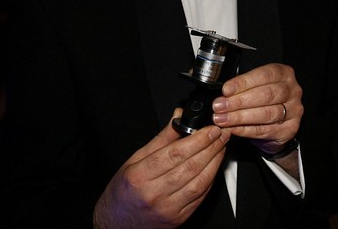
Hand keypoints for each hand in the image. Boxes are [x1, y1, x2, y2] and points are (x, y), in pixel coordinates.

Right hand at [94, 109, 229, 228]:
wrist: (116, 223)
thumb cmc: (123, 191)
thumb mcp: (135, 159)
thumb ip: (161, 138)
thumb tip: (179, 117)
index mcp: (139, 176)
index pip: (174, 154)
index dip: (197, 139)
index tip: (210, 129)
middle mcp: (154, 194)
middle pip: (190, 167)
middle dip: (211, 147)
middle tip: (221, 134)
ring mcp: (168, 209)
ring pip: (199, 183)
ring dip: (215, 162)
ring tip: (221, 147)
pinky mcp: (178, 219)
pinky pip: (199, 197)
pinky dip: (210, 180)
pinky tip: (214, 167)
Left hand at [212, 63, 302, 155]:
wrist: (276, 122)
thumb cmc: (264, 98)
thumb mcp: (256, 85)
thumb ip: (243, 87)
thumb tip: (223, 95)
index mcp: (284, 74)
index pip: (264, 75)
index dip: (243, 83)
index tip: (226, 90)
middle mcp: (292, 91)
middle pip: (266, 95)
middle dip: (239, 101)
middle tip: (220, 106)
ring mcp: (294, 111)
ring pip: (266, 114)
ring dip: (240, 117)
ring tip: (223, 119)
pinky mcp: (289, 129)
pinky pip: (265, 130)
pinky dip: (246, 130)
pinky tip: (233, 128)